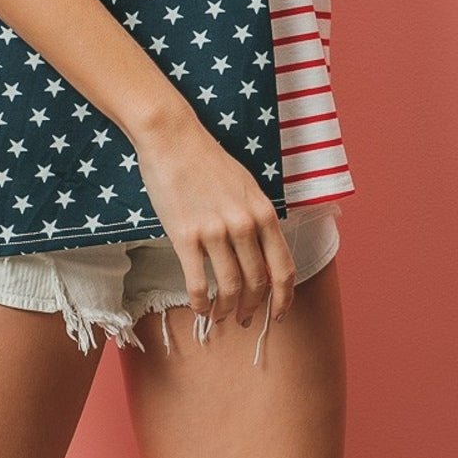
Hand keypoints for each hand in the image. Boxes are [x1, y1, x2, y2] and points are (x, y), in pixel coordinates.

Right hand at [132, 109, 295, 327]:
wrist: (173, 138)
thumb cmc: (207, 160)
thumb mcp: (247, 186)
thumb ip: (258, 218)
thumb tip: (263, 254)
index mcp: (263, 212)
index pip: (284, 268)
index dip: (284, 298)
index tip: (279, 314)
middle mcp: (244, 224)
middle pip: (257, 283)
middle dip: (254, 308)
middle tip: (246, 319)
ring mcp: (215, 231)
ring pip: (230, 288)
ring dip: (228, 310)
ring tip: (222, 316)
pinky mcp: (185, 235)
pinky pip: (198, 283)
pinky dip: (201, 303)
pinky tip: (200, 308)